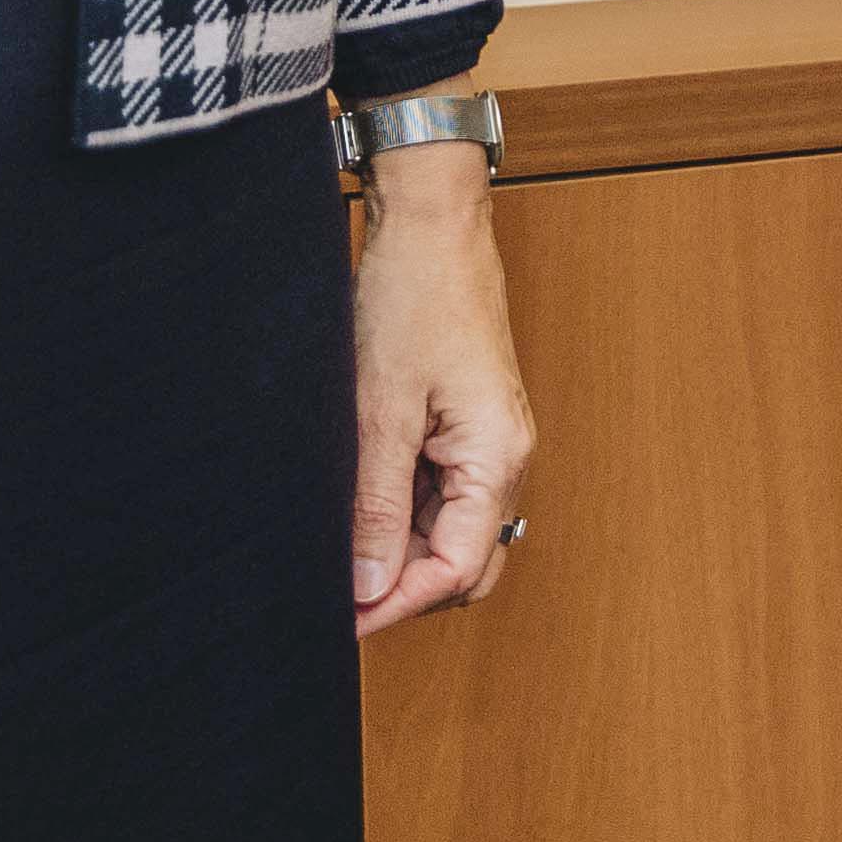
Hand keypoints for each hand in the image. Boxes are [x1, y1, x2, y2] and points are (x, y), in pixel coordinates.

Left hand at [350, 142, 535, 639]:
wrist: (432, 220)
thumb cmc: (415, 295)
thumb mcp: (381, 407)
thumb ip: (376, 503)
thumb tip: (367, 584)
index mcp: (498, 456)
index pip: (456, 569)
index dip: (398, 604)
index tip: (342, 621)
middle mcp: (506, 456)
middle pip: (465, 562)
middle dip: (404, 590)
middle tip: (336, 597)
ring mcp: (489, 439)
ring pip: (452, 530)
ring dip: (400, 549)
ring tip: (339, 548)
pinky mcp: (468, 423)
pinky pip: (443, 492)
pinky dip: (402, 510)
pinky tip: (357, 502)